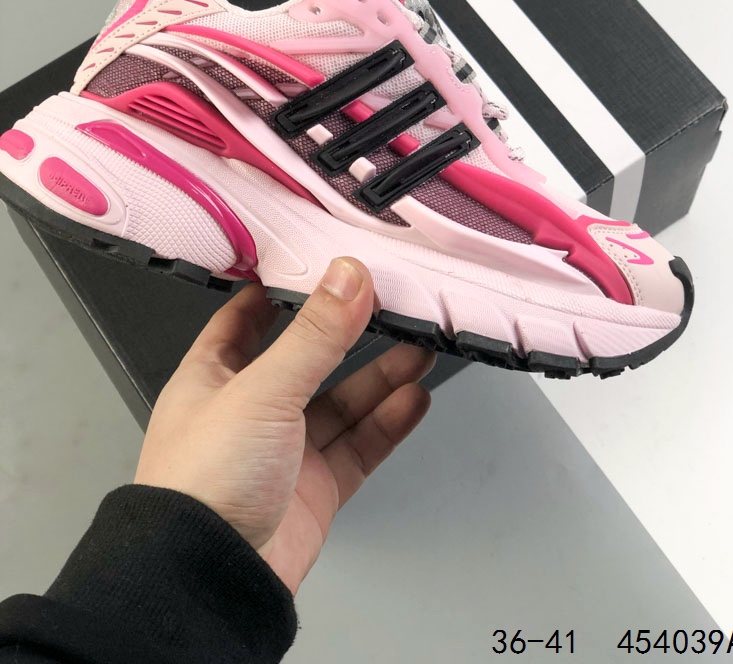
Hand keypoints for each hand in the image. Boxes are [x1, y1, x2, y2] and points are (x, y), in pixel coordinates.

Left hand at [134, 257, 434, 593]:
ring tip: (419, 349)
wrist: (211, 578)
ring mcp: (284, 451)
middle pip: (308, 359)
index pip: (246, 320)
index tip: (316, 265)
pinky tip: (412, 400)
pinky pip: (359, 446)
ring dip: (381, 377)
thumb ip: (313, 336)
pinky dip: (388, 422)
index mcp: (214, 378)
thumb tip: (347, 280)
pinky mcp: (315, 488)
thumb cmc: (201, 486)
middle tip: (389, 307)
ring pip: (341, 403)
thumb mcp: (261, 391)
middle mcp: (249, 411)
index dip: (280, 291)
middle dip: (349, 335)